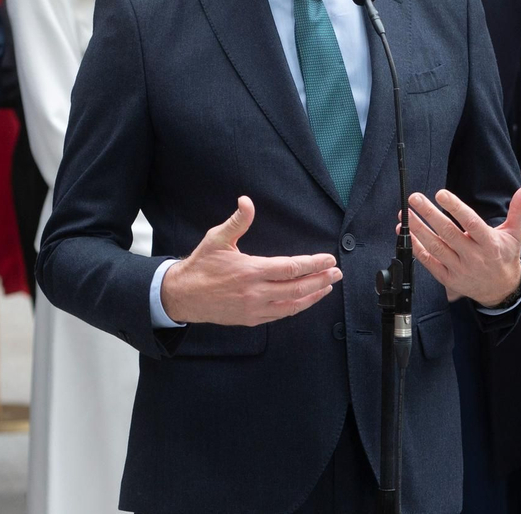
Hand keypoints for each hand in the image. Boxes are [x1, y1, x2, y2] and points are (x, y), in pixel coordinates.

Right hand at [160, 196, 342, 326]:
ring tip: (328, 287)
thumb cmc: (201, 265)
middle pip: (297, 288)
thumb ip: (237, 221)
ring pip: (292, 305)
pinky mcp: (252, 319)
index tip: (328, 259)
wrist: (183, 296)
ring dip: (313, 296)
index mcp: (251, 271)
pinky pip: (281, 314)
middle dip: (320, 279)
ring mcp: (255, 308)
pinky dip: (297, 307)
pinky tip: (305, 300)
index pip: (291, 268)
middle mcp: (256, 292)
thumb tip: (246, 201)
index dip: (313, 264)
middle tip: (337, 272)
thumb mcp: (217, 239)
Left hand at [408, 184, 520, 307]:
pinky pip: (428, 262)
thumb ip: (520, 207)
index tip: (440, 194)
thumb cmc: (506, 255)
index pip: (471, 223)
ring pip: (435, 247)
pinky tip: (404, 232)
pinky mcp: (448, 279)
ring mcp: (460, 269)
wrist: (501, 289)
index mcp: (490, 244)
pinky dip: (415, 247)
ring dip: (417, 229)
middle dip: (429, 214)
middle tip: (414, 198)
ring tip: (404, 213)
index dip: (455, 208)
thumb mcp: (516, 231)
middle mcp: (474, 257)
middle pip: (448, 234)